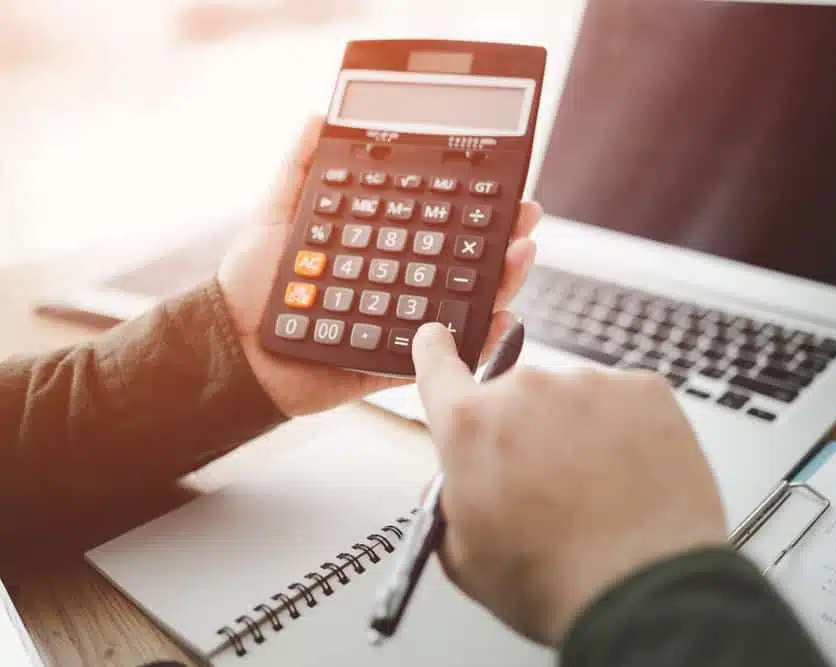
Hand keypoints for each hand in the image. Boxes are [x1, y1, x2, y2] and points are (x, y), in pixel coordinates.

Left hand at [217, 116, 541, 415]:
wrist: (234, 349)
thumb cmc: (251, 286)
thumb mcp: (276, 215)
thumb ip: (299, 167)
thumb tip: (319, 116)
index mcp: (382, 251)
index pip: (438, 224)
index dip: (472, 205)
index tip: (503, 184)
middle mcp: (401, 286)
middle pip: (465, 262)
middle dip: (503, 239)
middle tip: (525, 218)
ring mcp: (406, 323)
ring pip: (467, 303)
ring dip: (503, 280)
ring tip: (520, 256)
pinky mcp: (403, 361)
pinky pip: (448, 354)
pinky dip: (482, 341)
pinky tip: (501, 318)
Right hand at [412, 323, 727, 645]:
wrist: (641, 590)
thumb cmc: (554, 580)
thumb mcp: (463, 555)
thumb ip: (451, 499)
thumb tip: (462, 483)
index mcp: (471, 425)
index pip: (437, 365)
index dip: (436, 351)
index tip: (438, 338)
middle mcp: (526, 391)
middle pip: (516, 397)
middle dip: (526, 432)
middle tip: (547, 487)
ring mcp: (589, 385)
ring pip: (573, 401)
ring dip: (577, 433)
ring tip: (595, 492)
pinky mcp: (644, 390)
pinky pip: (623, 402)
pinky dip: (624, 431)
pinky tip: (627, 476)